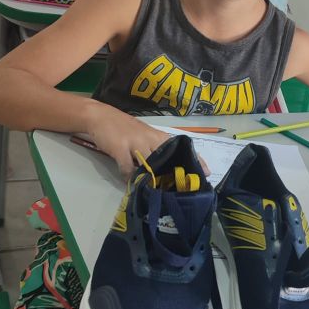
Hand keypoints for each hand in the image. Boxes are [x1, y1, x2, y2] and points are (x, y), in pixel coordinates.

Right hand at [84, 103, 208, 180]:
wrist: (101, 116)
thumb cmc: (124, 128)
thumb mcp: (144, 135)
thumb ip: (155, 149)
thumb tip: (166, 168)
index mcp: (158, 136)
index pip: (181, 148)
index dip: (195, 159)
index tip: (207, 172)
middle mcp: (150, 139)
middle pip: (166, 159)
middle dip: (173, 175)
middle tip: (178, 190)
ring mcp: (135, 142)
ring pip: (148, 165)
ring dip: (150, 179)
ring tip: (154, 191)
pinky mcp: (120, 148)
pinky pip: (127, 168)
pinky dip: (129, 177)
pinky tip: (129, 182)